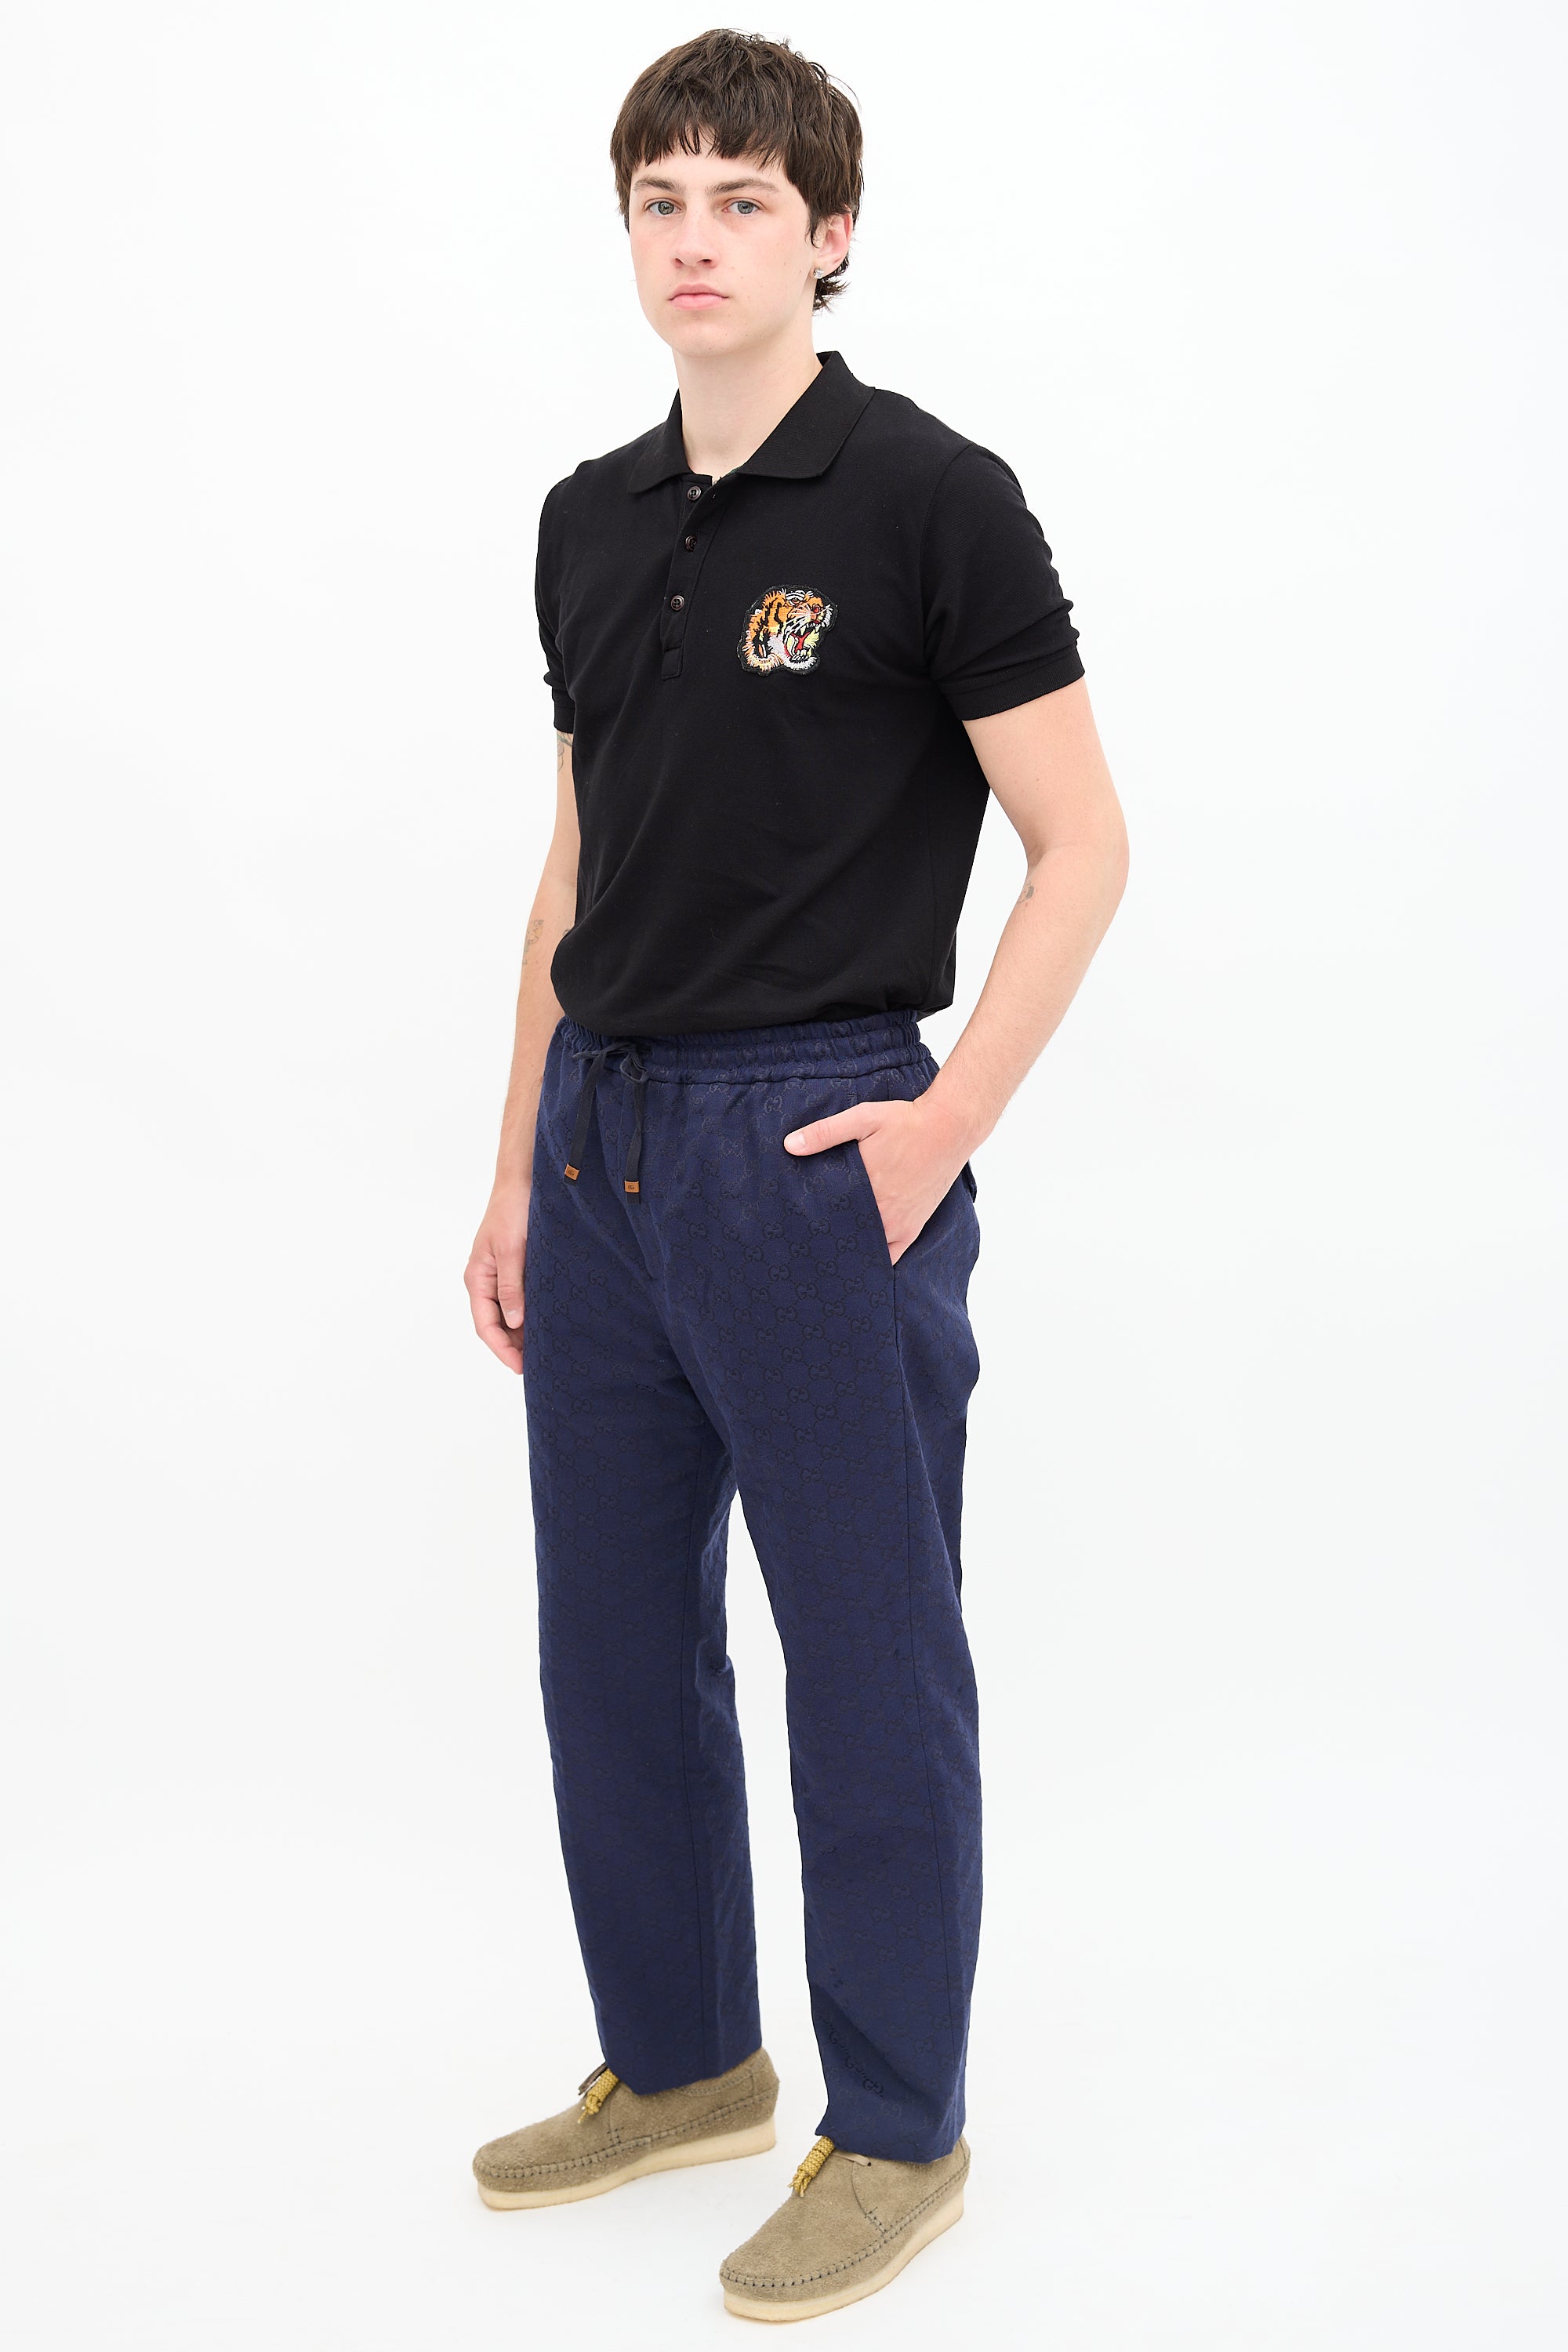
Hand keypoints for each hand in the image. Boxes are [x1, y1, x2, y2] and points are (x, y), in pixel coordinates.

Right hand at [465, 1187, 529, 1372]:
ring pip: (509, 1315)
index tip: (521, 1367)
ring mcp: (500, 1276)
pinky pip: (520, 1300)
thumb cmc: (513, 1210)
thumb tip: (514, 1323)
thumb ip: (511, 1287)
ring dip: (523, 1333)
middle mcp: (486, 1281)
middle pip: (496, 1325)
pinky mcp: (516, 1269)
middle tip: (539, 1366)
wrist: (523, 1181)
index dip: (502, 1349)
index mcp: (478, 1279)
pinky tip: (547, 1323)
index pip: (485, 1326)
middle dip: (513, 1347)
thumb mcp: (512, 1250)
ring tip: (546, 1350)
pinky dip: (531, 1315)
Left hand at [784, 1095, 970, 1264]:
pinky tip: (861, 1258)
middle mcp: (882, 1212)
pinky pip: (892, 1254)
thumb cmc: (905, 1122)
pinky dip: (876, 1258)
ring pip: (866, 1247)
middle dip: (827, 1236)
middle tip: (806, 1239)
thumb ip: (825, 1133)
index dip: (811, 1221)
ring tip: (829, 1250)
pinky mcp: (914, 1226)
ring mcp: (900, 1223)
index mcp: (865, 1188)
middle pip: (845, 1234)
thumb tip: (789, 1145)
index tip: (795, 1224)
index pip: (827, 1215)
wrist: (950, 1127)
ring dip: (849, 1247)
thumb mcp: (862, 1118)